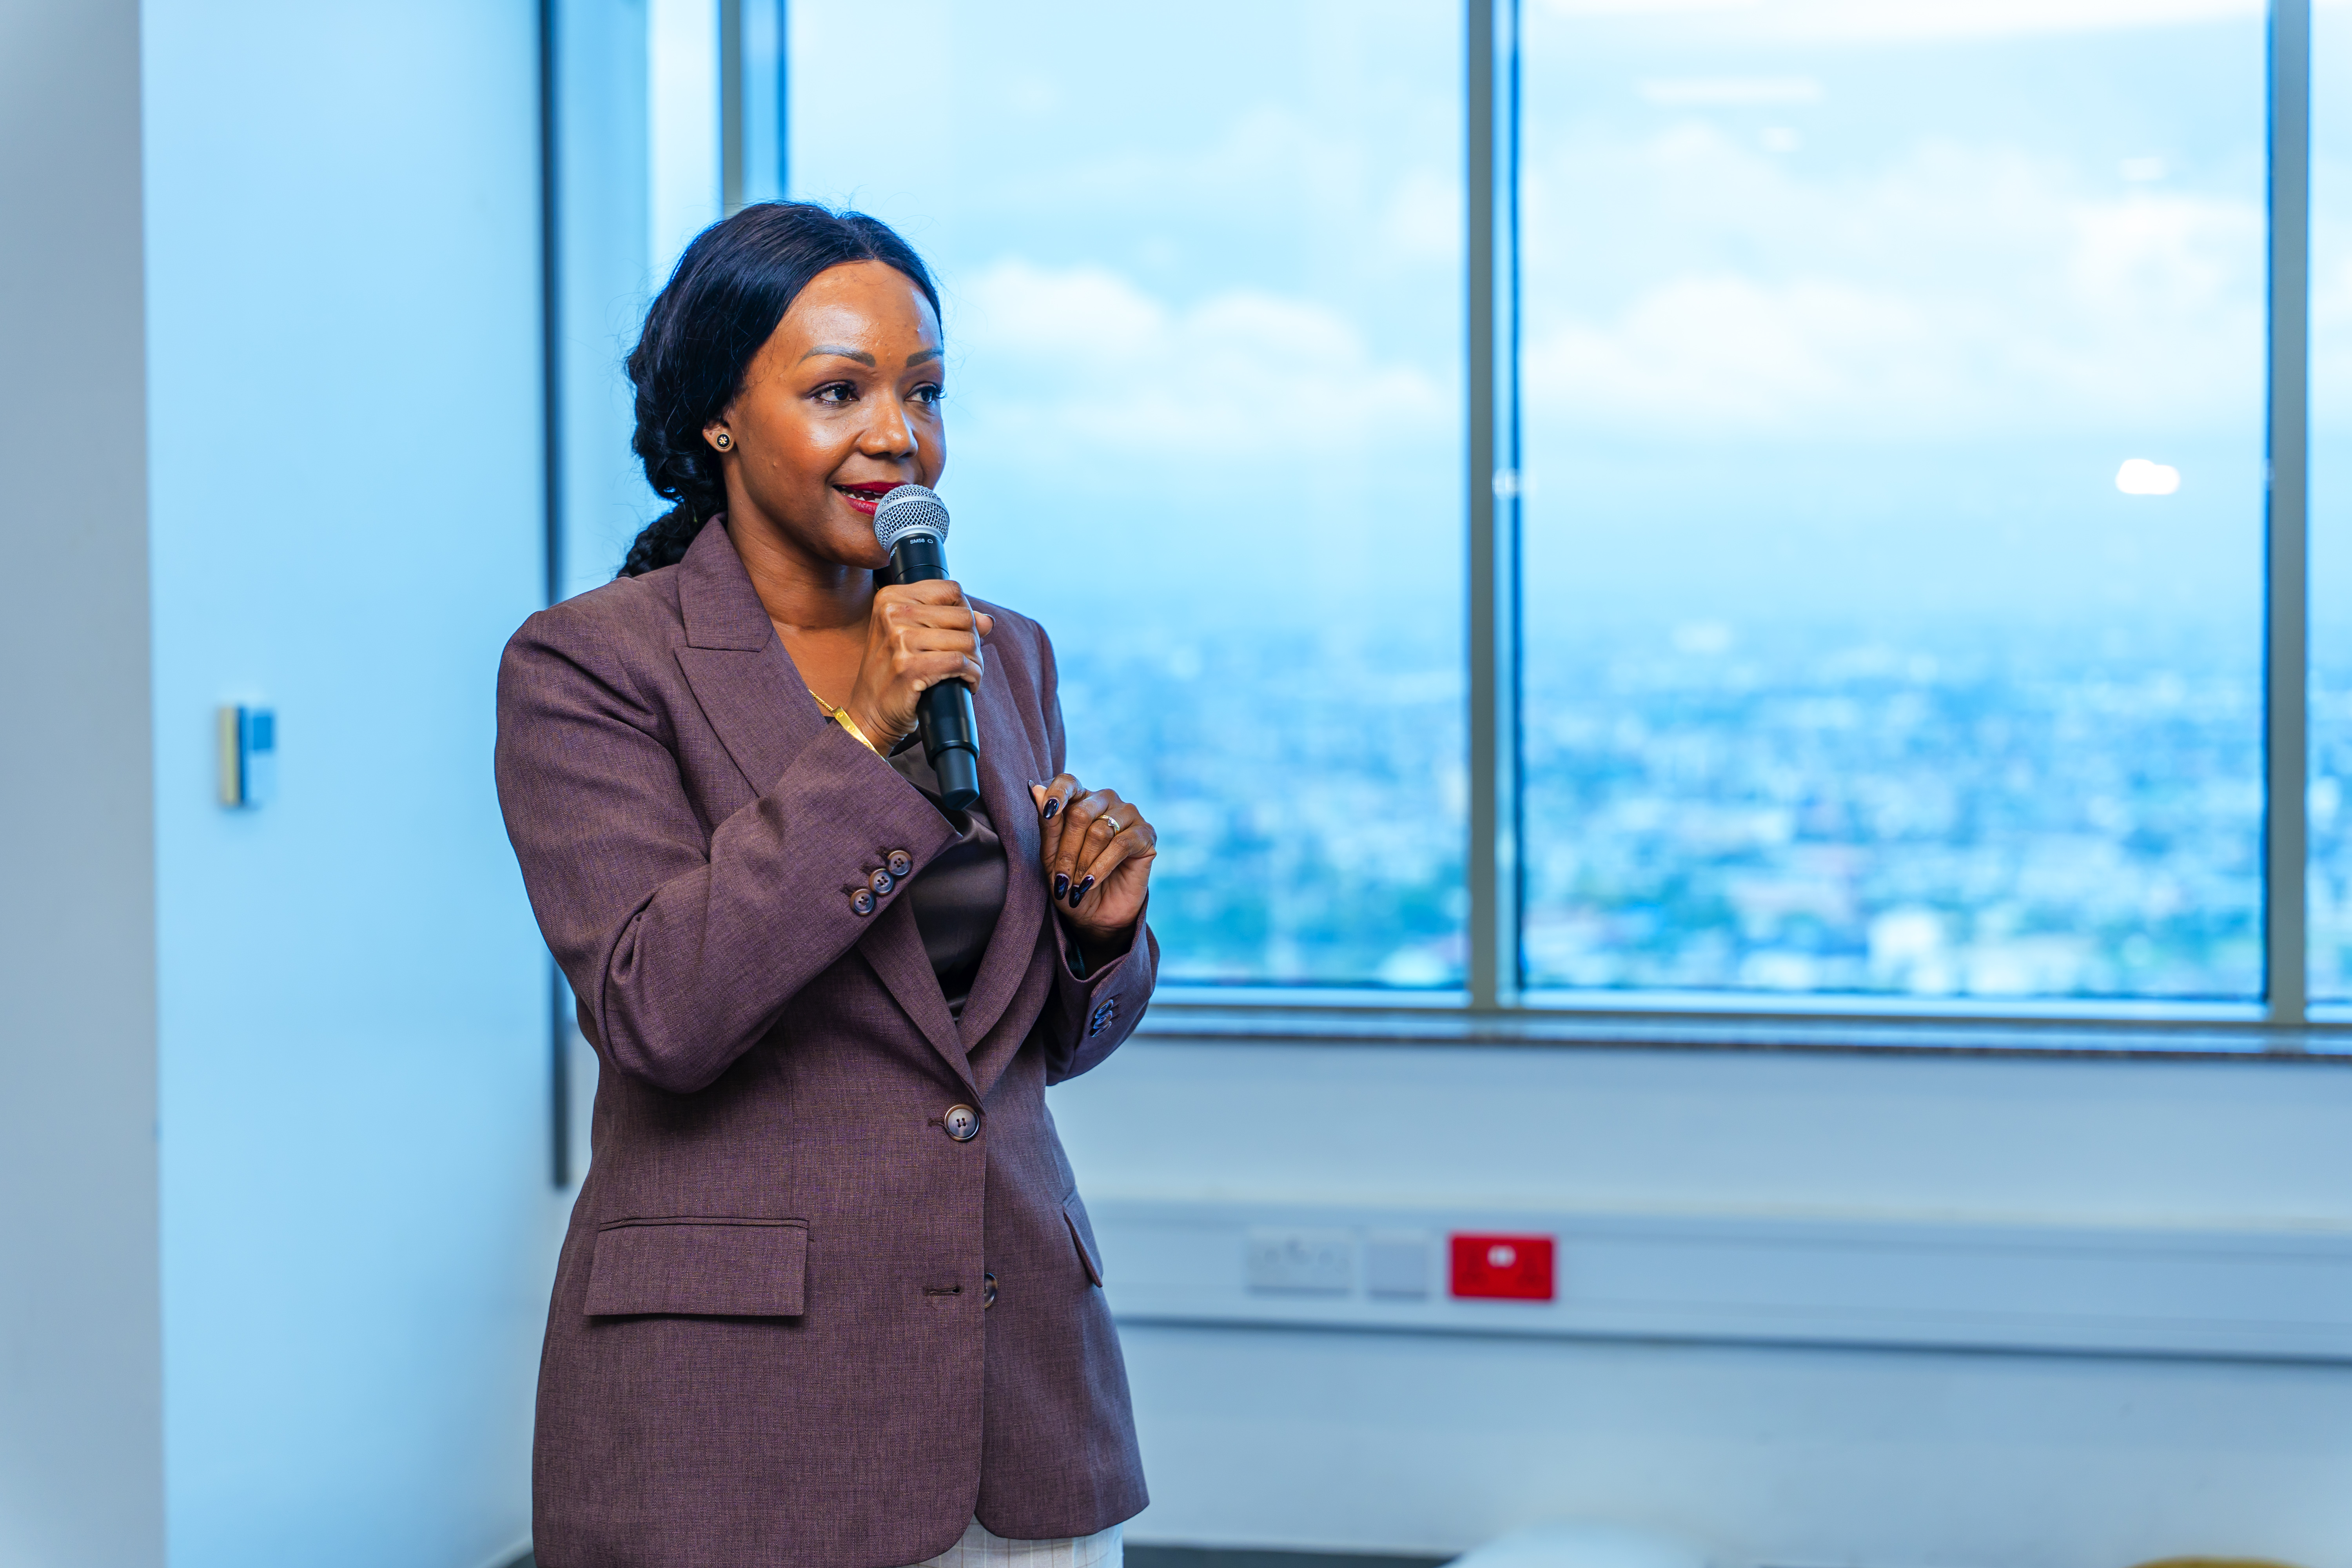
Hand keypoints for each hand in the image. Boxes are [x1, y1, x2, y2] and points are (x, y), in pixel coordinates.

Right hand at [844, 580, 991, 747]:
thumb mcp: (912, 637)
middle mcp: (892, 613)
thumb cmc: (893, 672)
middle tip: (967, 659)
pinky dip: (973, 675)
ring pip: (966, 641)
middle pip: (963, 616)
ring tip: (967, 673)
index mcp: (891, 597)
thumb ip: (949, 621)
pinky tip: (967, 684)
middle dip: (974, 640)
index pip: (951, 590)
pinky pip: (960, 663)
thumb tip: (987, 620)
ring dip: (976, 661)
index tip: (959, 633)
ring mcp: (899, 640)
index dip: (965, 612)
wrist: (869, 712)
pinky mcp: (910, 667)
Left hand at [1031, 774, 1155, 944]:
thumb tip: (1035, 789)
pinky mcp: (1146, 834)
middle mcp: (1104, 801)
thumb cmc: (1070, 881)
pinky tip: (1090, 883)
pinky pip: (1121, 844)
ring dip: (1083, 863)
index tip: (1048, 811)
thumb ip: (1047, 824)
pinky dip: (1101, 867)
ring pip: (1099, 831)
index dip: (1057, 794)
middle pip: (1080, 813)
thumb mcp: (1051, 857)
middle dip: (1067, 852)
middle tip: (1061, 880)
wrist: (1094, 914)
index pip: (1068, 782)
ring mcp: (1128, 814)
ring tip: (1077, 885)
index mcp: (1079, 799)